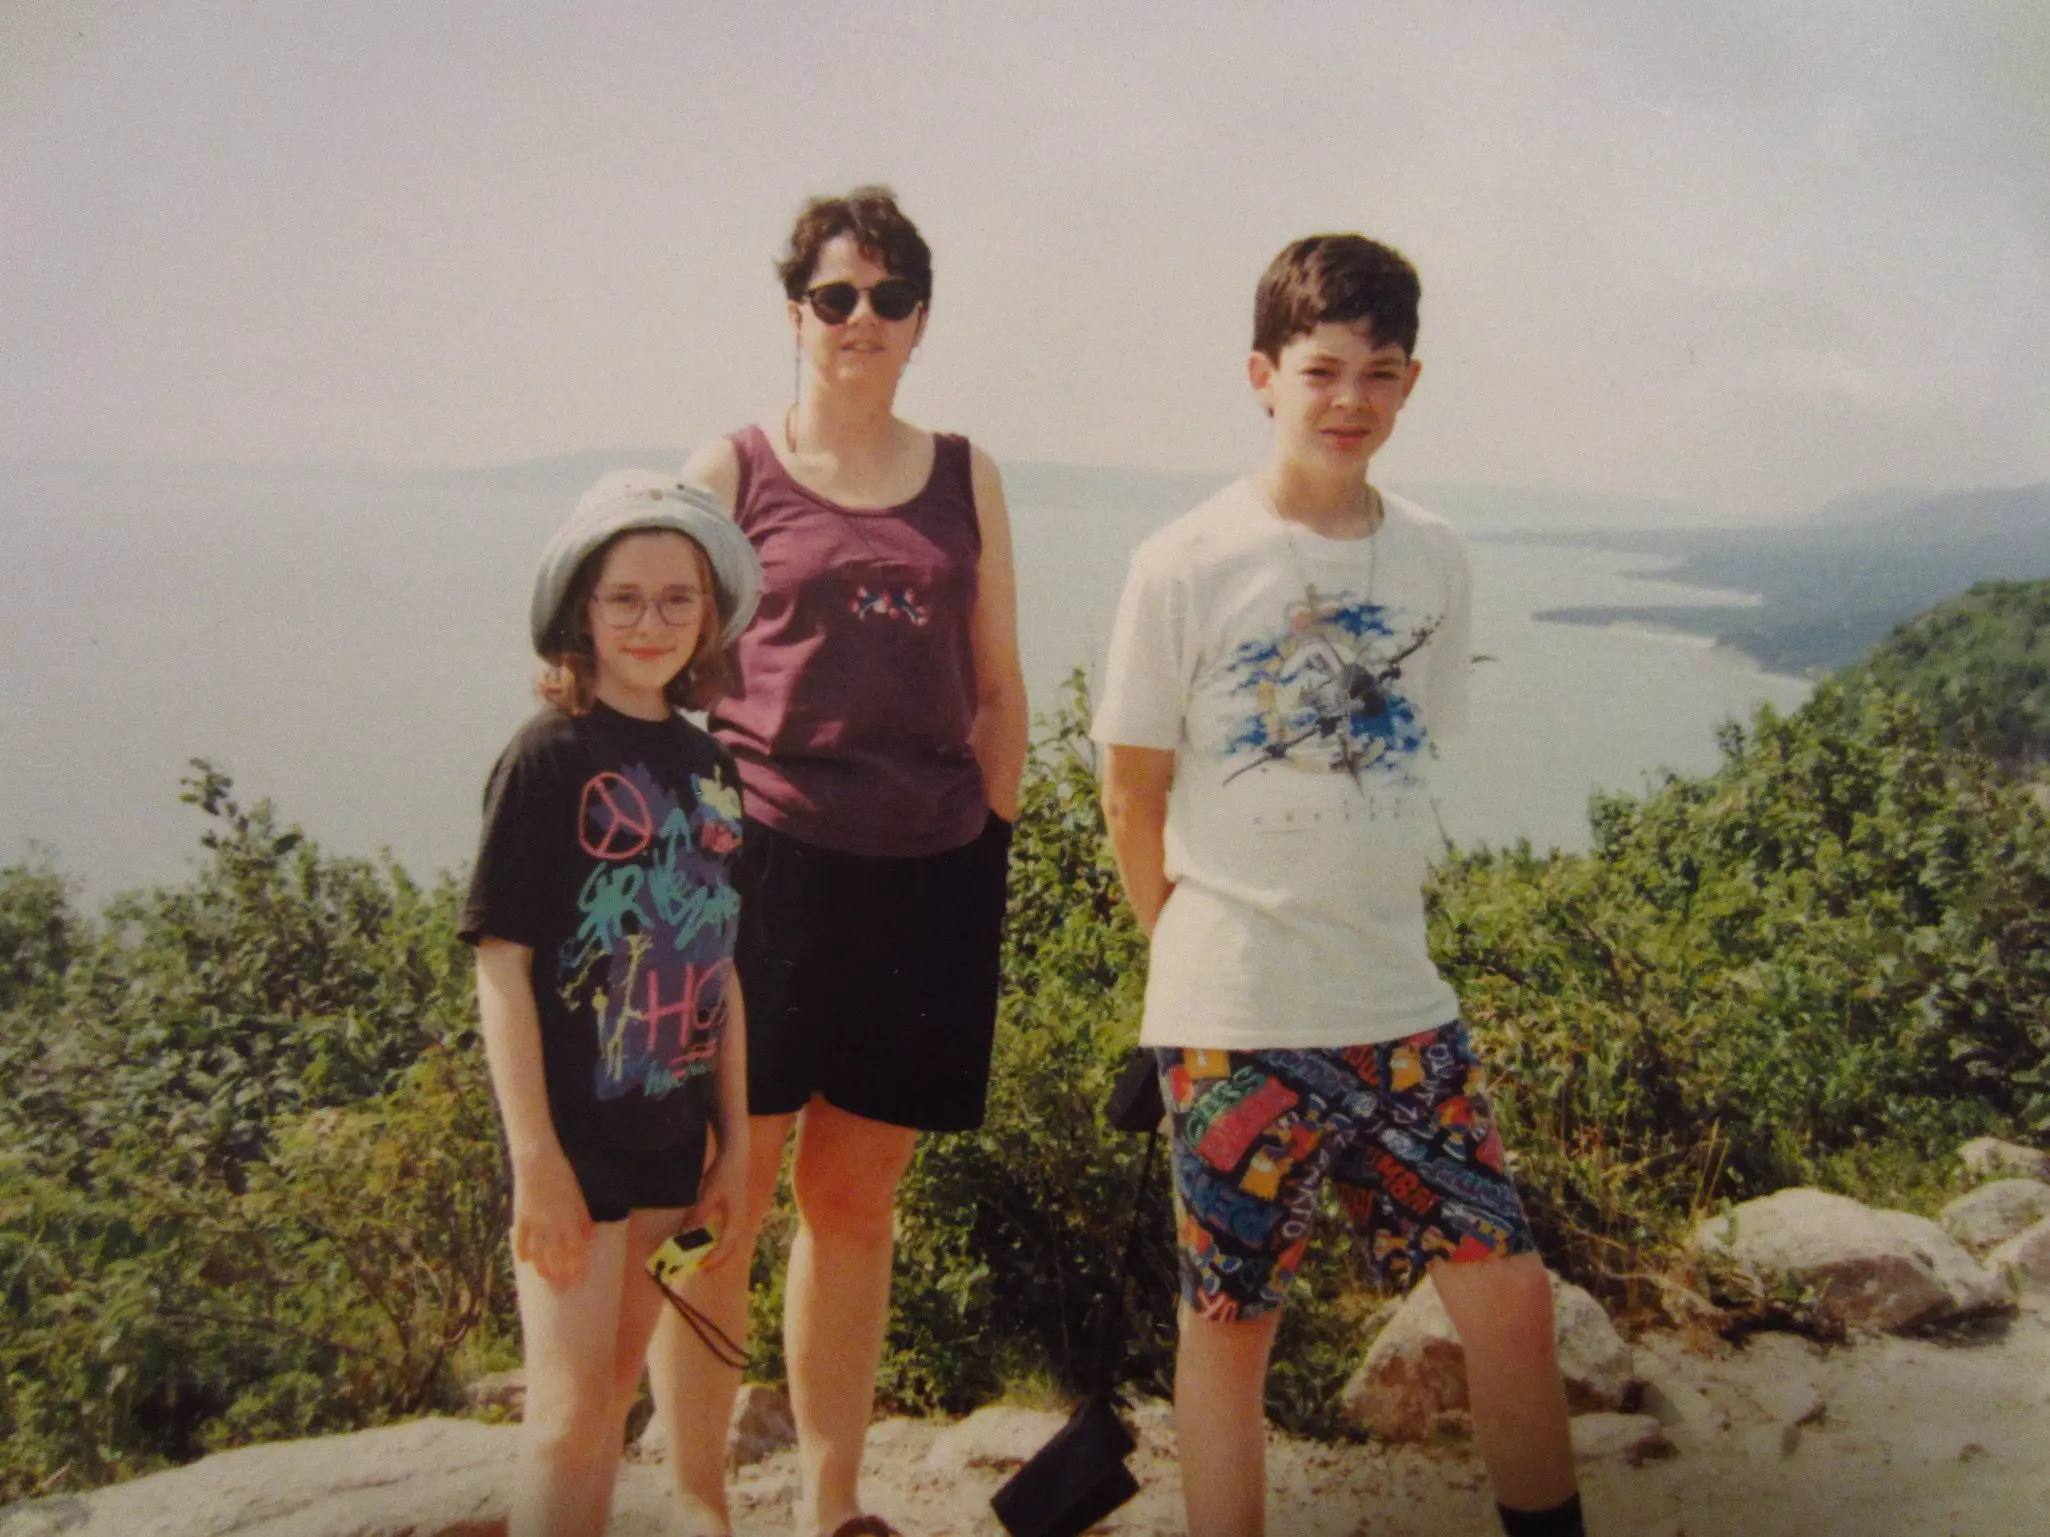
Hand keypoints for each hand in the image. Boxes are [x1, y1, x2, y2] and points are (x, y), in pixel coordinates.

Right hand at [511, 1146, 593, 1284]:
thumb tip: (588, 1237)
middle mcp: (551, 1227)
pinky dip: (523, 1252)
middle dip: (561, 1274)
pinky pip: (521, 1240)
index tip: (580, 1278)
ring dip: (542, 1268)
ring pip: (538, 1254)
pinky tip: (525, 1261)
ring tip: (547, 1278)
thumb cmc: (562, 1176)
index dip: (578, 1265)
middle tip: (563, 1286)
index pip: (575, 1250)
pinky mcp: (520, 1218)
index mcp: (568, 1221)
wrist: (537, 1162)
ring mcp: (534, 1224)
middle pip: (556, 1257)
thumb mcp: (578, 1196)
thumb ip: (583, 1218)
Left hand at [689, 1133, 751, 1273]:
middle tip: (702, 1269)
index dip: (713, 1259)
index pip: (725, 1246)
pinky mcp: (737, 1212)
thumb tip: (686, 1234)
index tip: (700, 1267)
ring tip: (706, 1259)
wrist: (735, 1156)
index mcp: (736, 1219)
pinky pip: (730, 1234)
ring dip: (720, 1252)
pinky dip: (721, 1242)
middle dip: (718, 1260)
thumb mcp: (708, 1194)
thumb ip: (698, 1215)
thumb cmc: (722, 1174)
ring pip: (732, 1242)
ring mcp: (740, 1217)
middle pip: (732, 1248)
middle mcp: (741, 1221)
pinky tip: (711, 1241)